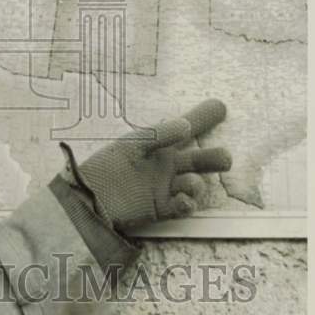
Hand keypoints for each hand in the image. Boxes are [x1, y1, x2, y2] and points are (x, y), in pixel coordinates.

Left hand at [60, 99, 230, 231]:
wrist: (90, 197)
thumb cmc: (107, 166)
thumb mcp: (131, 144)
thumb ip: (158, 135)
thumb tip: (186, 125)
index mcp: (160, 145)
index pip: (186, 129)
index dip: (203, 118)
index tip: (221, 107)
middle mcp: (167, 165)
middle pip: (200, 159)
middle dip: (216, 158)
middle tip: (225, 158)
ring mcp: (166, 187)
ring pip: (194, 184)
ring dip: (197, 184)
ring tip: (189, 183)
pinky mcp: (161, 208)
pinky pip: (183, 206)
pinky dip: (187, 203)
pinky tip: (183, 200)